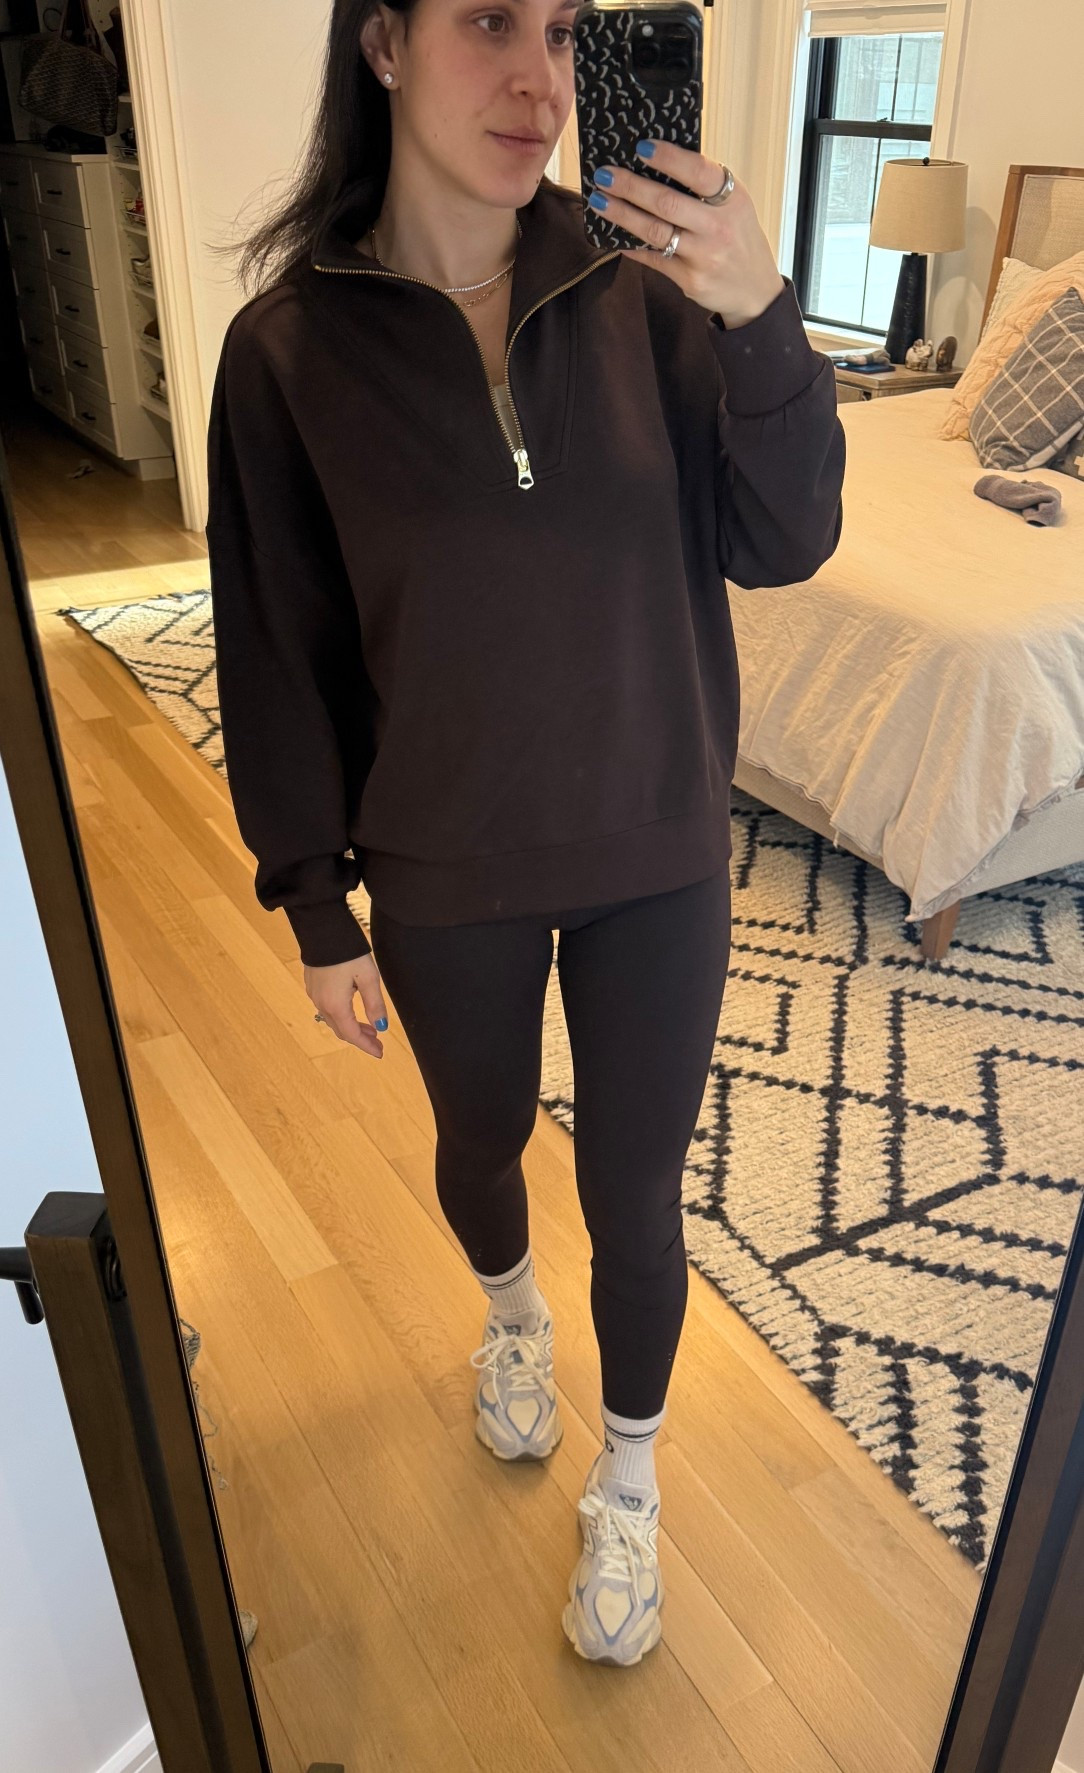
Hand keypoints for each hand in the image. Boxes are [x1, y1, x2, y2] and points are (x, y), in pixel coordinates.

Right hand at [305, 951, 388, 1059]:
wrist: (321, 930)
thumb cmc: (347, 952)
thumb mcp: (368, 978)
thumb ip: (374, 1004)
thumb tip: (381, 1027)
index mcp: (336, 1005)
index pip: (352, 1034)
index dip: (366, 1046)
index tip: (379, 1053)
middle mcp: (322, 1003)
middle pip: (341, 1030)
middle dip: (360, 1038)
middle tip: (377, 1042)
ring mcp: (314, 994)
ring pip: (333, 1020)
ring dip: (351, 1026)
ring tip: (369, 1028)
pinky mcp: (312, 985)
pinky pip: (326, 1009)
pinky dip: (341, 1015)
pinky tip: (351, 1010)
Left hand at [589, 141, 784, 328]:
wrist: (754, 290)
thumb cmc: (738, 237)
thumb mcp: (735, 205)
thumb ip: (706, 185)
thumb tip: (658, 160)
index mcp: (732, 199)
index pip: (698, 172)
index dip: (668, 158)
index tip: (640, 147)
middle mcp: (718, 226)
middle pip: (667, 202)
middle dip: (630, 187)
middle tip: (604, 175)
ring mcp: (704, 256)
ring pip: (655, 231)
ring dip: (622, 214)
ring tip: (599, 201)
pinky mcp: (690, 279)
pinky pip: (653, 258)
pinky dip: (631, 246)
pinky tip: (614, 235)